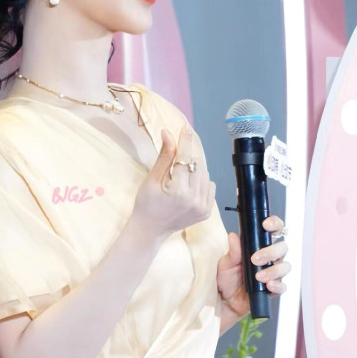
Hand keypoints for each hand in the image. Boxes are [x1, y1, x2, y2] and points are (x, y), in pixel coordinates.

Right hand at [131, 126, 215, 241]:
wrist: (150, 230)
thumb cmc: (146, 204)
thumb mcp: (152, 179)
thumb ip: (164, 156)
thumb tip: (168, 133)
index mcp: (178, 190)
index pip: (185, 158)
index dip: (185, 141)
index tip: (186, 128)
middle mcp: (194, 199)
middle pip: (197, 165)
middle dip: (190, 155)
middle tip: (182, 150)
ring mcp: (202, 206)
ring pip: (205, 174)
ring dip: (195, 168)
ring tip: (182, 172)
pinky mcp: (207, 211)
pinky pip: (210, 187)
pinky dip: (202, 181)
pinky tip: (189, 184)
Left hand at [216, 215, 289, 327]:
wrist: (224, 301)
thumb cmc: (226, 278)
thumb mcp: (226, 263)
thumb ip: (233, 251)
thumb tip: (234, 236)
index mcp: (259, 246)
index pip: (274, 231)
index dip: (275, 224)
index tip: (266, 225)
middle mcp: (269, 258)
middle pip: (282, 248)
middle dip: (271, 252)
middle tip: (255, 259)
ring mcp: (273, 273)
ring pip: (285, 266)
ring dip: (273, 270)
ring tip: (259, 276)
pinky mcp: (273, 289)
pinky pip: (283, 286)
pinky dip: (278, 285)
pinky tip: (269, 285)